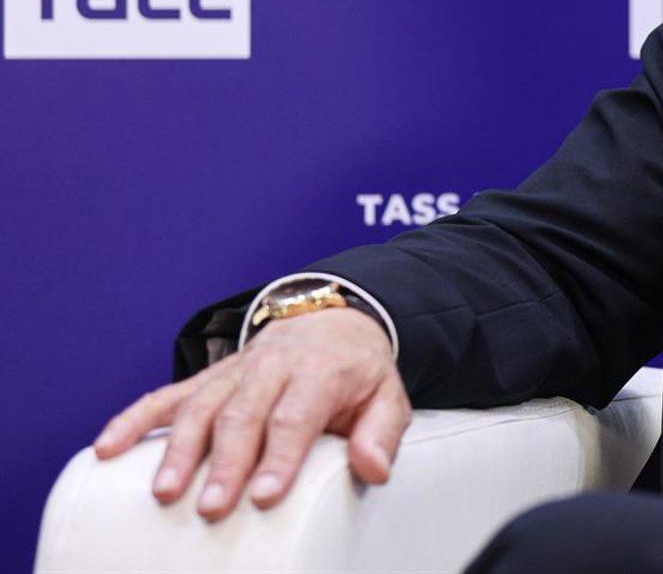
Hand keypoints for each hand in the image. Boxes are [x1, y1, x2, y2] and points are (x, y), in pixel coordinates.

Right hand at [91, 307, 408, 518]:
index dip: (278, 457)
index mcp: (319, 370)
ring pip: (199, 406)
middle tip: (210, 508)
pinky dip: (133, 420)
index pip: (295, 415)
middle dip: (225, 463)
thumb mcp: (388, 396)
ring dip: (178, 449)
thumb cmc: (358, 371)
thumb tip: (374, 469)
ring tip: (164, 492)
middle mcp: (271, 366)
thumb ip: (382, 432)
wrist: (334, 321)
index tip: (263, 497)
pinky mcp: (207, 378)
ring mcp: (233, 370)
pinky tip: (107, 449)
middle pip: (242, 415)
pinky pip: (165, 396)